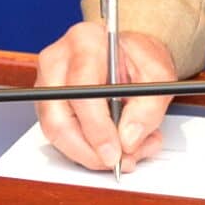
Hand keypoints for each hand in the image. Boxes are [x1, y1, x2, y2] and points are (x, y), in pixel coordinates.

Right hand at [36, 21, 175, 171]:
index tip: (115, 150)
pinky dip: (87, 150)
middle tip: (118, 161)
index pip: (81, 88)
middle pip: (58, 117)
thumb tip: (127, 139)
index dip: (96, 126)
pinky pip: (59, 136)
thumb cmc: (138, 58)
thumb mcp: (158, 76)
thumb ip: (148, 108)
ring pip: (56, 132)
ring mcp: (47, 83)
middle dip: (89, 150)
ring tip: (126, 153)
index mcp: (85, 42)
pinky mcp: (48, 103)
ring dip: (90, 153)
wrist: (129, 54)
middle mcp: (57, 60)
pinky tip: (113, 146)